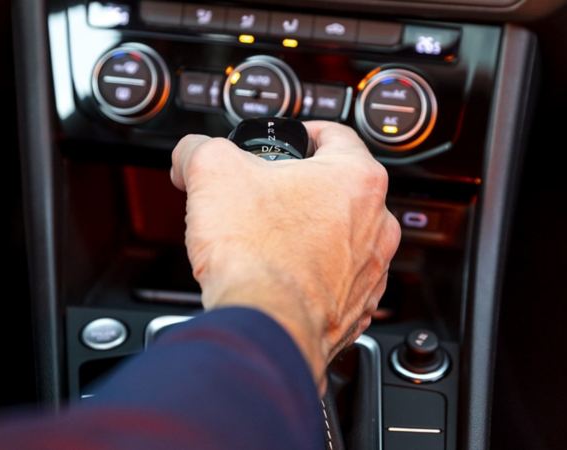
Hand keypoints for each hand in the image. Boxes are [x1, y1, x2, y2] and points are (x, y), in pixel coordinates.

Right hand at [171, 121, 400, 389]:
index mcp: (356, 178)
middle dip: (300, 189)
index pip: (336, 134)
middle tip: (265, 196)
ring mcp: (370, 270)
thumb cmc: (255, 254)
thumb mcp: (212, 171)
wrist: (265, 325)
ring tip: (269, 240)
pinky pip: (336, 279)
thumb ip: (200, 148)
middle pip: (337, 189)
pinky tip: (280, 275)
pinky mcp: (357, 307)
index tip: (291, 141)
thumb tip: (190, 153)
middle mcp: (376, 223)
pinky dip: (311, 274)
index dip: (305, 132)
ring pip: (340, 236)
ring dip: (310, 233)